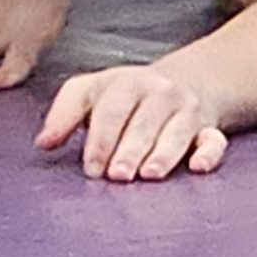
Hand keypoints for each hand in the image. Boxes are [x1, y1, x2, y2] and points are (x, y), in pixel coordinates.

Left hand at [37, 66, 225, 182]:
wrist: (186, 80)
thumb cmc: (125, 97)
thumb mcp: (92, 92)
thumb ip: (65, 114)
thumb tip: (43, 142)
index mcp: (124, 82)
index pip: (110, 107)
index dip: (99, 138)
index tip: (90, 167)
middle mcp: (157, 91)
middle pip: (143, 121)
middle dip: (129, 149)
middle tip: (116, 176)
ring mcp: (186, 108)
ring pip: (176, 130)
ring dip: (162, 153)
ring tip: (148, 176)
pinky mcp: (208, 127)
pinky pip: (213, 140)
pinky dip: (208, 153)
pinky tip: (196, 167)